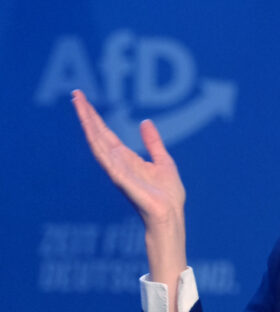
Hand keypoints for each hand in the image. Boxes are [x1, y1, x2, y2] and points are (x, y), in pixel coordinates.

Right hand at [72, 90, 186, 309]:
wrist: (172, 217)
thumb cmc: (169, 195)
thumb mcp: (163, 161)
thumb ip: (153, 143)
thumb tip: (145, 122)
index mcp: (127, 160)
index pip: (107, 135)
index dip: (96, 117)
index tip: (83, 99)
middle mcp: (119, 165)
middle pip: (99, 136)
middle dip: (88, 116)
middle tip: (76, 95)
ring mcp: (119, 173)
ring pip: (99, 145)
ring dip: (90, 126)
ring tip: (80, 107)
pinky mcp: (124, 182)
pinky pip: (109, 163)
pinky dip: (100, 148)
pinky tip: (93, 135)